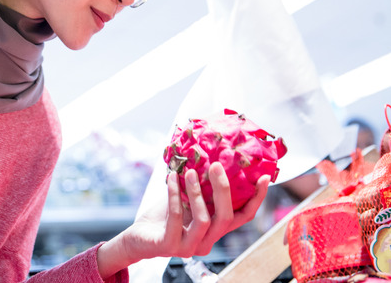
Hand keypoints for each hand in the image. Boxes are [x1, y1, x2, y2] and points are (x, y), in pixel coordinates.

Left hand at [97, 162, 269, 277]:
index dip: (257, 199)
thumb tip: (210, 156)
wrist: (138, 237)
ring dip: (197, 192)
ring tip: (190, 172)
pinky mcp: (170, 246)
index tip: (264, 177)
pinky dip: (174, 195)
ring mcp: (190, 247)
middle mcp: (207, 241)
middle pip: (226, 218)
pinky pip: (177, 218)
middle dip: (224, 189)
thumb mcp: (186, 199)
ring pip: (204, 220)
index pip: (243, 217)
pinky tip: (171, 178)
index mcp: (215, 230)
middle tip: (216, 165)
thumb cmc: (164, 216)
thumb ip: (201, 186)